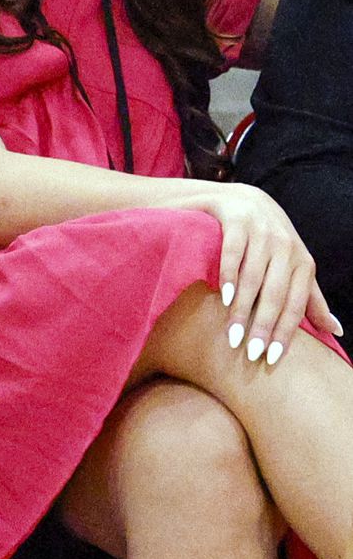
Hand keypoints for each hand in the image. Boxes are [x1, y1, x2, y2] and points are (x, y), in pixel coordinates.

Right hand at [200, 182, 341, 363]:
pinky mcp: (238, 221)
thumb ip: (310, 297)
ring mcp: (262, 232)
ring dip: (242, 309)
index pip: (295, 304)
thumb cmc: (269, 241)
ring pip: (253, 278)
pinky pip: (233, 253)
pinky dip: (228, 276)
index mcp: (303, 262)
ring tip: (232, 335)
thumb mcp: (293, 267)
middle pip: (275, 294)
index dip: (285, 333)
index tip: (271, 358)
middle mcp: (286, 247)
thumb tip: (335, 331)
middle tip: (250, 353)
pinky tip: (222, 297)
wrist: (242, 200)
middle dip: (263, 326)